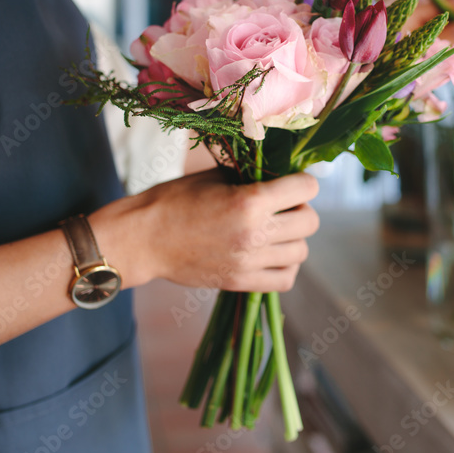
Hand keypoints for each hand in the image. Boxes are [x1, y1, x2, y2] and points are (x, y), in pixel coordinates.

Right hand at [89, 169, 319, 291]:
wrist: (143, 239)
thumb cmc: (174, 200)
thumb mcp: (215, 176)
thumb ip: (251, 174)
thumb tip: (280, 170)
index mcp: (249, 201)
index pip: (306, 188)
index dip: (303, 181)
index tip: (292, 182)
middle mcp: (255, 233)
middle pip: (310, 222)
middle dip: (301, 208)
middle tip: (283, 206)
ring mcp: (249, 262)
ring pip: (301, 251)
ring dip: (294, 238)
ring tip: (276, 231)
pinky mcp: (240, 282)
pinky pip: (285, 280)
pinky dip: (285, 266)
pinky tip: (271, 255)